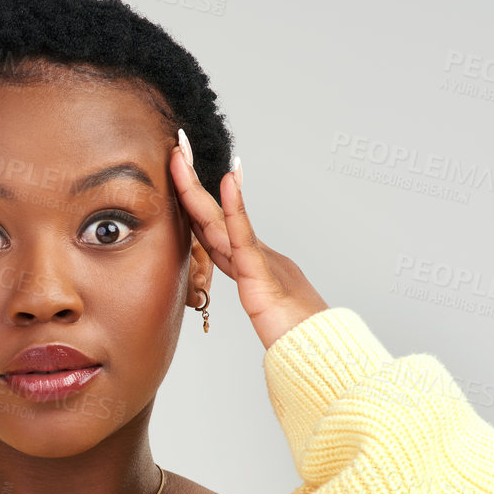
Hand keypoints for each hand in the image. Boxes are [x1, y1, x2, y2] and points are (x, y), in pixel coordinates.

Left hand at [168, 135, 328, 350]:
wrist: (317, 350)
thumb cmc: (293, 333)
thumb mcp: (260, 305)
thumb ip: (247, 288)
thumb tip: (231, 282)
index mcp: (244, 261)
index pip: (208, 226)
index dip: (191, 198)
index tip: (178, 169)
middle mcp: (249, 253)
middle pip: (209, 212)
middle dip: (189, 178)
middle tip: (176, 144)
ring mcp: (255, 260)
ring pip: (218, 219)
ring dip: (198, 186)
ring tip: (184, 155)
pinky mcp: (261, 273)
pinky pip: (244, 237)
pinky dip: (235, 208)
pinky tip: (228, 182)